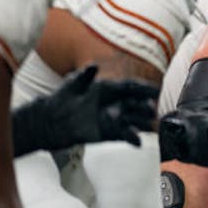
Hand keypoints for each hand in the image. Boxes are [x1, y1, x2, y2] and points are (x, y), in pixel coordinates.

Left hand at [12, 65, 158, 154]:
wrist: (51, 121)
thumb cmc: (62, 99)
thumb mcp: (72, 86)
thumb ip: (83, 77)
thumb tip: (93, 67)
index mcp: (109, 89)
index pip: (131, 87)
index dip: (144, 88)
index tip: (156, 90)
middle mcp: (115, 103)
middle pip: (136, 104)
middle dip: (145, 106)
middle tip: (151, 108)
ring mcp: (114, 118)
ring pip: (133, 120)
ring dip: (142, 123)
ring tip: (148, 126)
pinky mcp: (110, 133)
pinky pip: (125, 135)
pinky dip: (132, 138)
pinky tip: (137, 141)